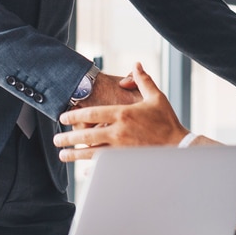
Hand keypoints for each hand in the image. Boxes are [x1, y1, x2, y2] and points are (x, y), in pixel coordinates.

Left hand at [54, 62, 188, 160]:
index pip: (91, 115)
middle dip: (68, 138)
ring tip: (62, 155)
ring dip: (75, 155)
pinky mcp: (126, 162)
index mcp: (122, 114)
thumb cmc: (167, 120)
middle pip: (86, 136)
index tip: (63, 118)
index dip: (74, 116)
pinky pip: (104, 166)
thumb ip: (143, 80)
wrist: (180, 145)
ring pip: (92, 153)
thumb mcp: (156, 97)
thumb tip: (136, 65)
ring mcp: (121, 149)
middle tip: (56, 140)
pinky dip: (93, 168)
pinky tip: (84, 169)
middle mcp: (118, 132)